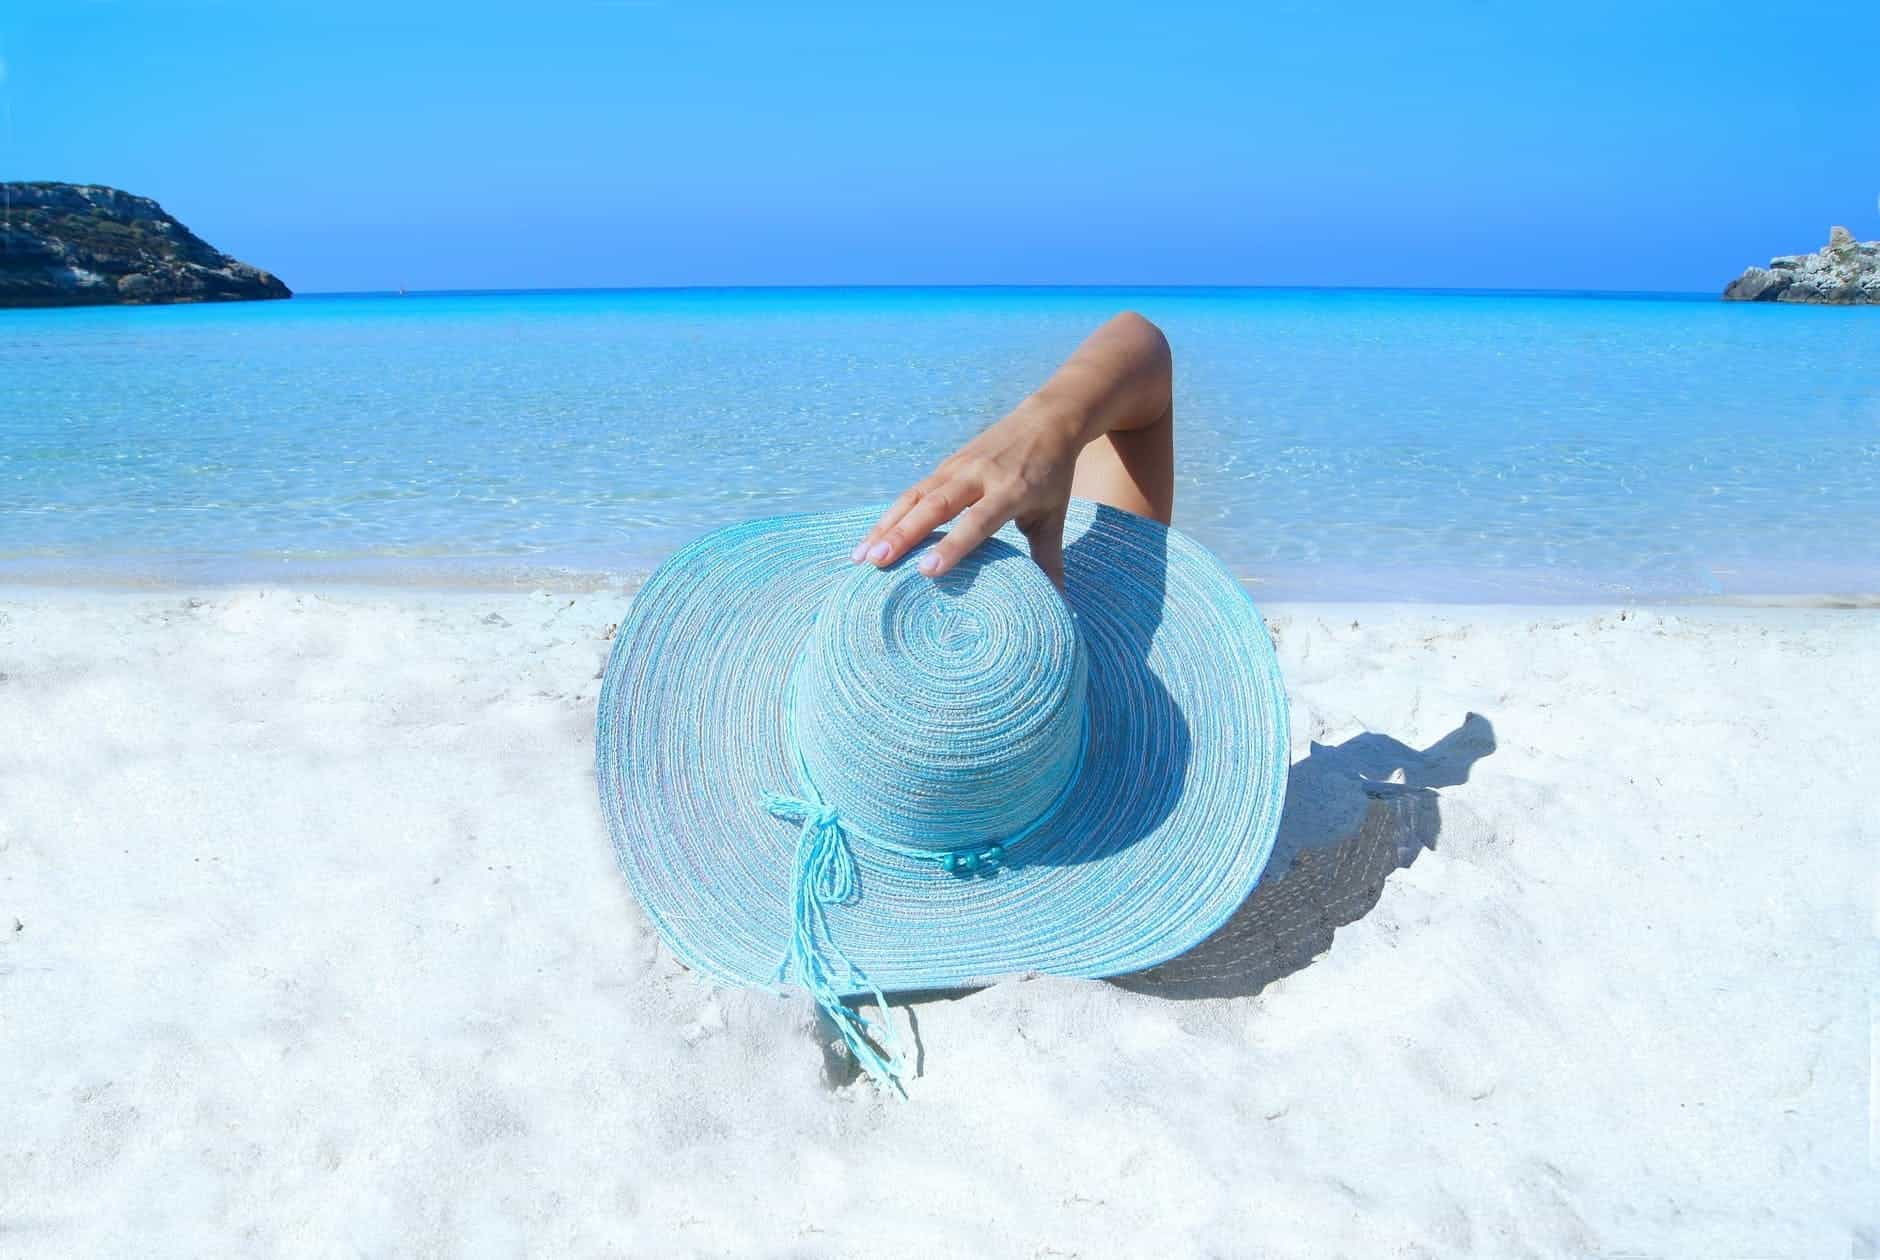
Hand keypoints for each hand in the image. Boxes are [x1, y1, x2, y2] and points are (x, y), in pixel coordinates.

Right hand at [851, 399, 1084, 586]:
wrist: (1046, 420)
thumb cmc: (1051, 475)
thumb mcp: (1054, 515)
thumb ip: (1049, 558)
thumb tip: (1057, 603)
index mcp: (1011, 490)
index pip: (978, 521)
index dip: (953, 545)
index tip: (928, 570)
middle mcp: (978, 476)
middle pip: (935, 506)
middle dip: (903, 535)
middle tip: (877, 562)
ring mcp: (956, 467)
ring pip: (915, 497)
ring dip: (886, 526)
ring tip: (861, 557)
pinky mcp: (944, 465)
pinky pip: (912, 492)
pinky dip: (889, 515)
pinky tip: (870, 540)